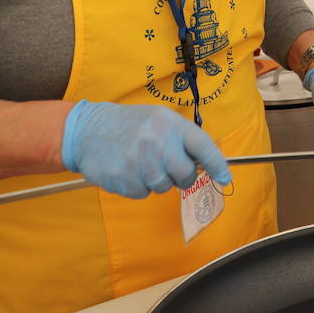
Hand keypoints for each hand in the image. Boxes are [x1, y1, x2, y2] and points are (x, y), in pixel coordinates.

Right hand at [60, 100, 230, 198]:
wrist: (87, 130)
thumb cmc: (130, 125)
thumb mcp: (158, 118)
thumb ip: (182, 137)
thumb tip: (207, 163)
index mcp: (170, 124)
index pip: (203, 146)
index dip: (218, 164)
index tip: (225, 178)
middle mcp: (158, 142)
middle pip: (186, 174)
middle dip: (181, 176)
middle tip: (166, 165)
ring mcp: (140, 162)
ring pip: (164, 186)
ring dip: (156, 180)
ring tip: (140, 162)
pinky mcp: (124, 179)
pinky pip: (144, 193)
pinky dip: (138, 186)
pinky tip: (127, 170)